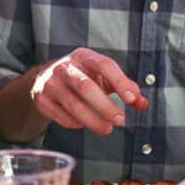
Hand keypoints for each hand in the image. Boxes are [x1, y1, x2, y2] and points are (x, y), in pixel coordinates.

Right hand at [28, 48, 145, 134]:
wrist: (45, 80)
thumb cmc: (82, 77)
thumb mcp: (103, 76)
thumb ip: (125, 88)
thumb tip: (142, 103)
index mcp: (83, 56)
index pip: (104, 65)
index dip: (119, 82)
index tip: (131, 99)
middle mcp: (64, 67)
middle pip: (86, 87)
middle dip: (105, 106)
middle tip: (120, 120)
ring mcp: (50, 83)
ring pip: (73, 105)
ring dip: (93, 120)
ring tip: (107, 128)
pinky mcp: (41, 99)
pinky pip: (62, 116)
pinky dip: (76, 123)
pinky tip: (85, 124)